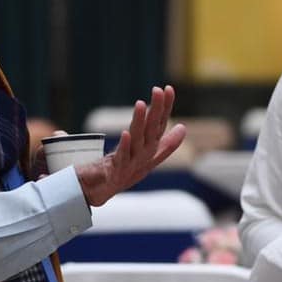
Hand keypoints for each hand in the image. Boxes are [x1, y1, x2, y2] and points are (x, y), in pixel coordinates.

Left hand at [76, 86, 186, 205]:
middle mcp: (144, 158)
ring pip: (138, 141)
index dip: (165, 108)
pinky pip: (122, 159)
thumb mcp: (144, 154)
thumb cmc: (122, 172)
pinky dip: (125, 146)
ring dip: (140, 122)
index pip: (160, 125)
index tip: (168, 88)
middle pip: (152, 131)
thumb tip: (183, 127)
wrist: (98, 193)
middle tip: (158, 90)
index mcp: (149, 150)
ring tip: (140, 104)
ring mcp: (131, 166)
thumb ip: (164, 142)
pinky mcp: (116, 174)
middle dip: (157, 111)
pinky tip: (126, 133)